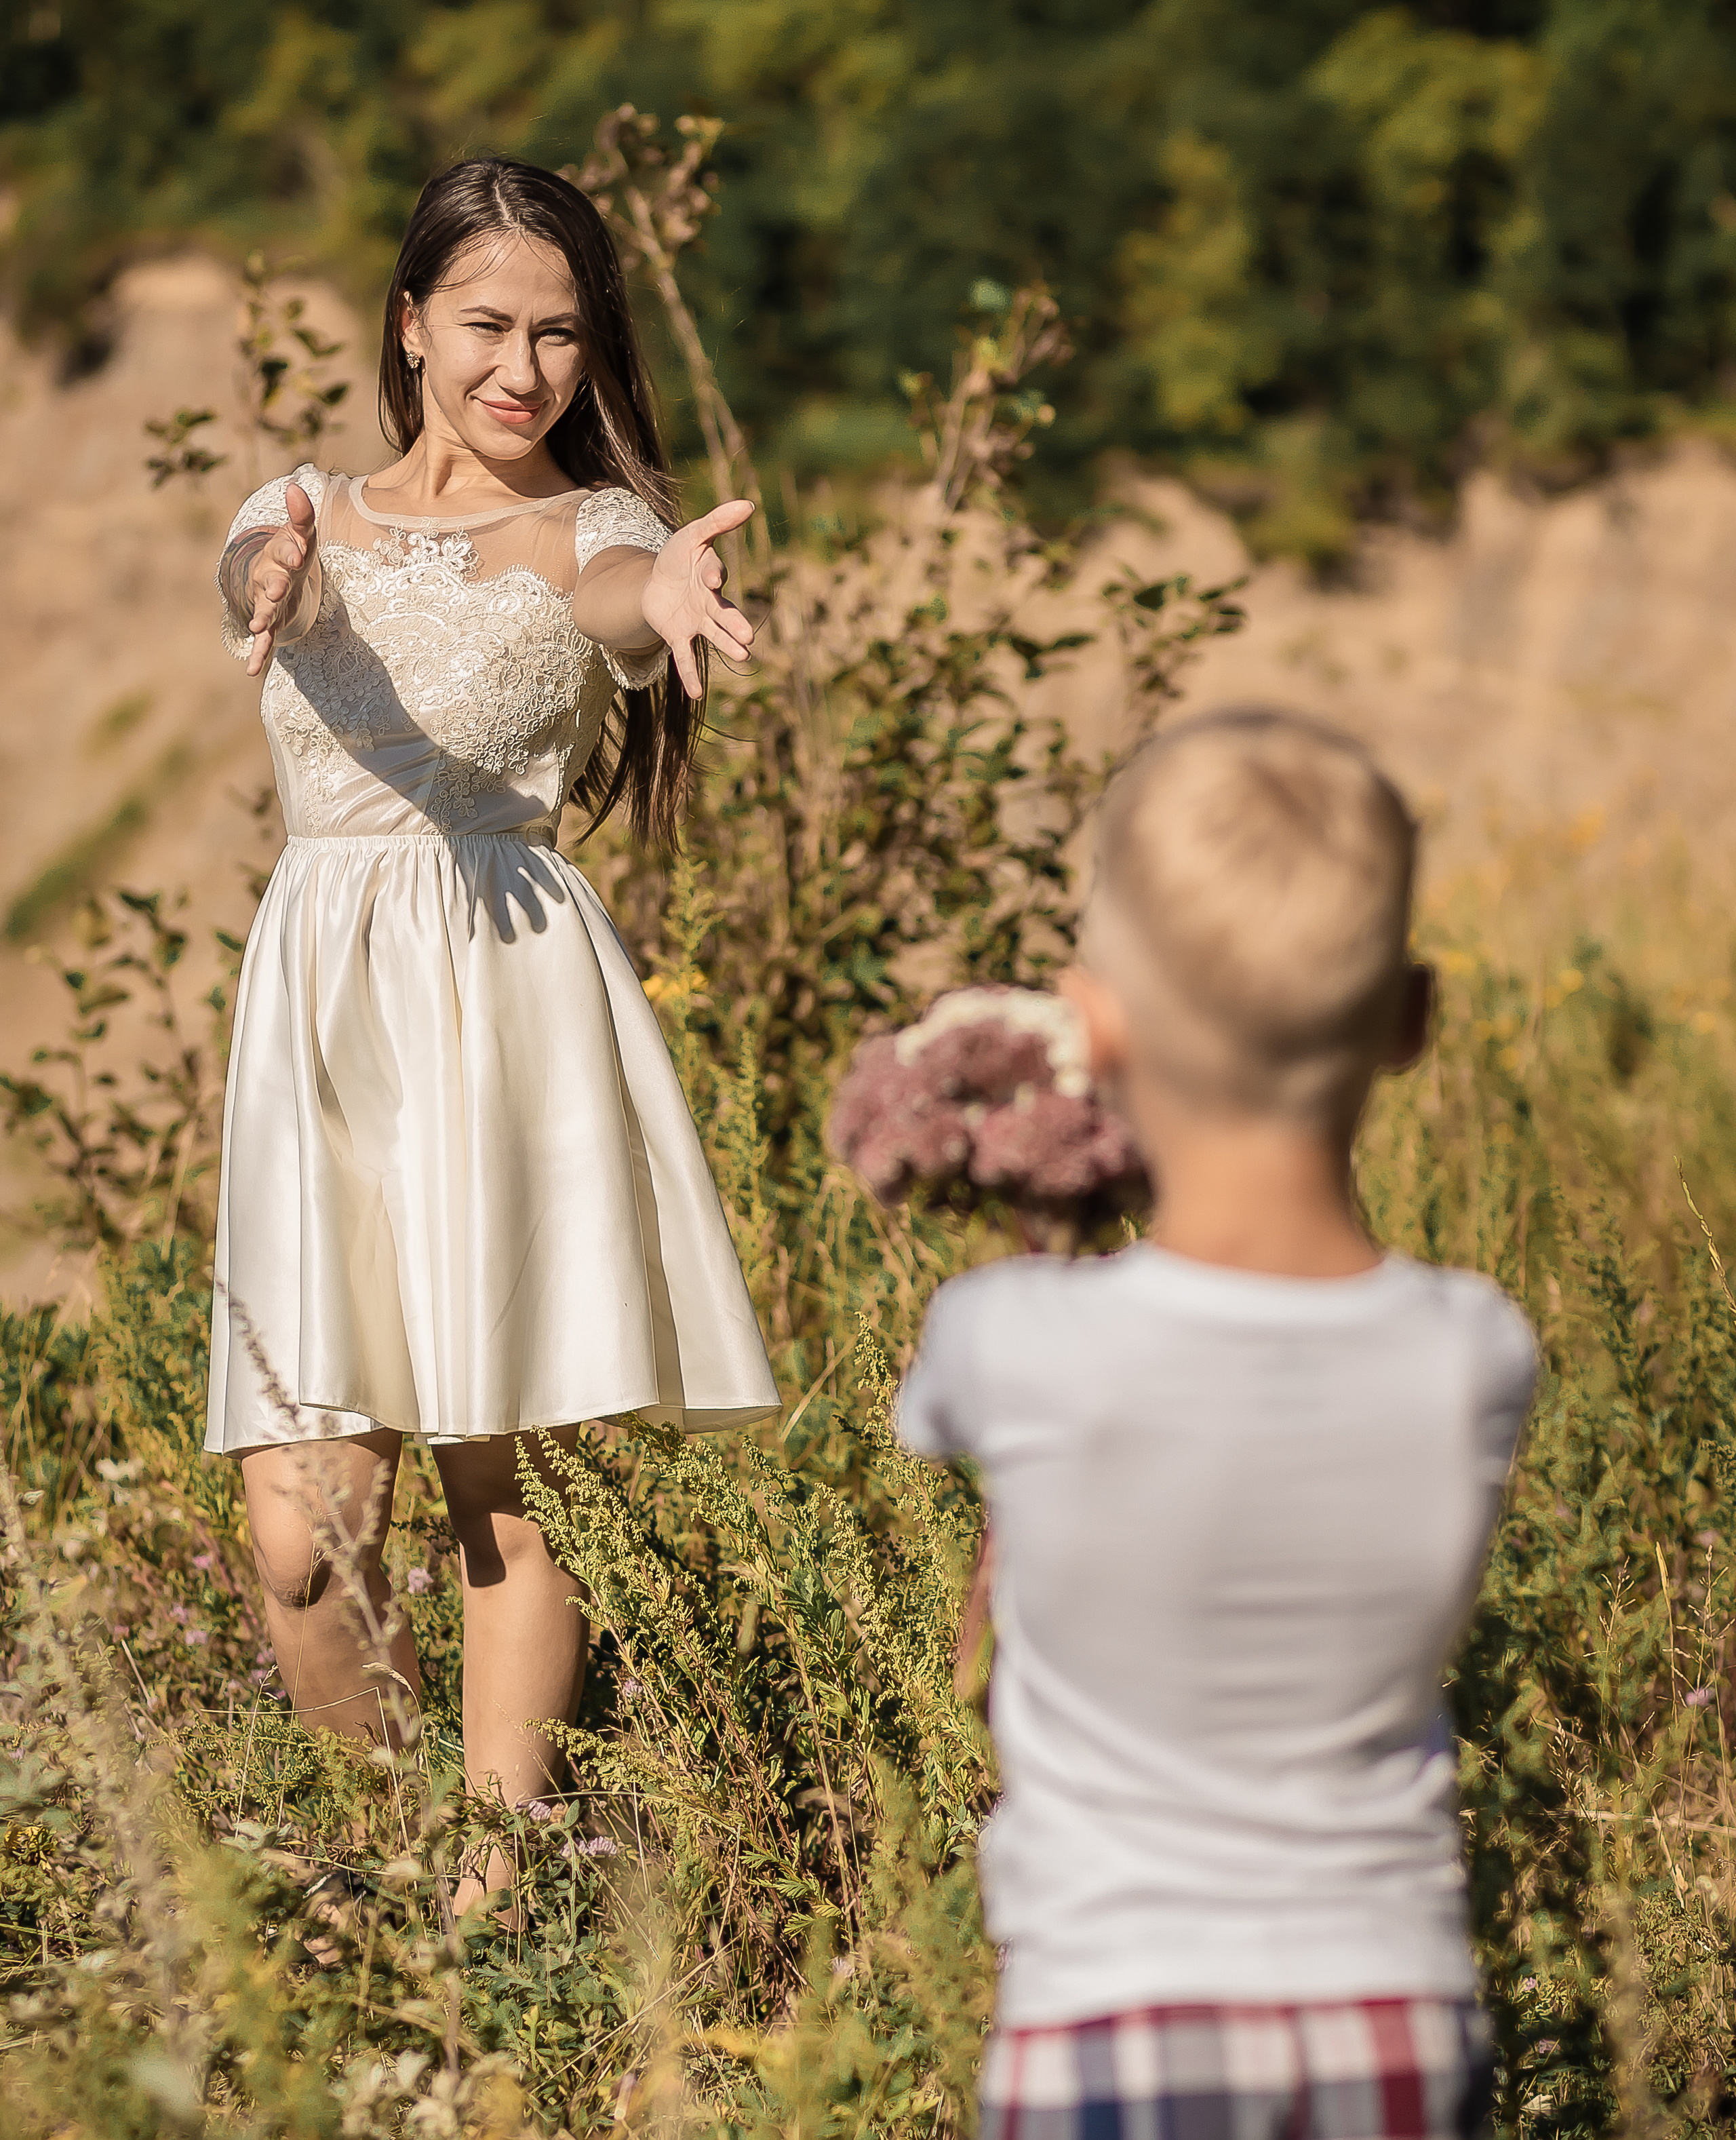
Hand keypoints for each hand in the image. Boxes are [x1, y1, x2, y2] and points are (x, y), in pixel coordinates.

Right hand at [242, 481, 318, 677]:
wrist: (281, 574)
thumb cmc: (294, 553)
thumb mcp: (303, 534)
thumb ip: (302, 515)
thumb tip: (296, 487)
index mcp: (278, 554)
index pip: (286, 549)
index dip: (292, 549)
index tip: (299, 550)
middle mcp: (268, 577)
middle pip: (270, 580)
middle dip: (274, 583)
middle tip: (278, 588)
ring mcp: (267, 601)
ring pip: (264, 609)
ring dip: (262, 616)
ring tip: (257, 625)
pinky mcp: (271, 622)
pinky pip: (264, 641)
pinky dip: (259, 654)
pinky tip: (252, 670)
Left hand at [638, 499, 755, 696]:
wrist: (654, 583)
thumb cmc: (677, 557)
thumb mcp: (691, 535)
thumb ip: (717, 521)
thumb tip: (749, 504)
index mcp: (710, 576)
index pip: (713, 574)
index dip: (712, 575)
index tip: (712, 578)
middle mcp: (709, 602)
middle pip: (723, 614)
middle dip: (734, 625)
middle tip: (748, 637)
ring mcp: (696, 621)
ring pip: (713, 635)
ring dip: (726, 646)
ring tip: (743, 656)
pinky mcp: (678, 636)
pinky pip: (685, 657)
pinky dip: (691, 676)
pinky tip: (696, 695)